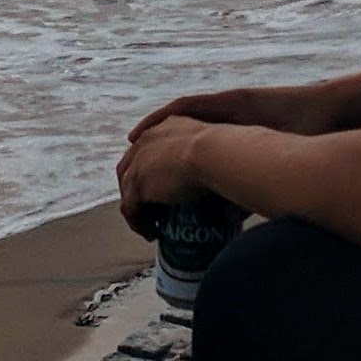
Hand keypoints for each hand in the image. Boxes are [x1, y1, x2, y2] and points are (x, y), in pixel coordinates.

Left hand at [115, 101, 215, 232]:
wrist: (215, 153)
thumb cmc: (228, 153)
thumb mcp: (217, 155)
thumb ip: (218, 174)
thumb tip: (232, 211)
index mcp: (166, 128)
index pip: (148, 149)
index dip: (150, 168)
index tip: (160, 186)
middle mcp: (147, 141)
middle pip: (130, 167)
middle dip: (137, 188)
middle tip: (151, 208)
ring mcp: (138, 163)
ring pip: (127, 190)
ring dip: (137, 209)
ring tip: (151, 225)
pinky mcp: (137, 184)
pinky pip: (130, 209)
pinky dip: (139, 223)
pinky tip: (152, 233)